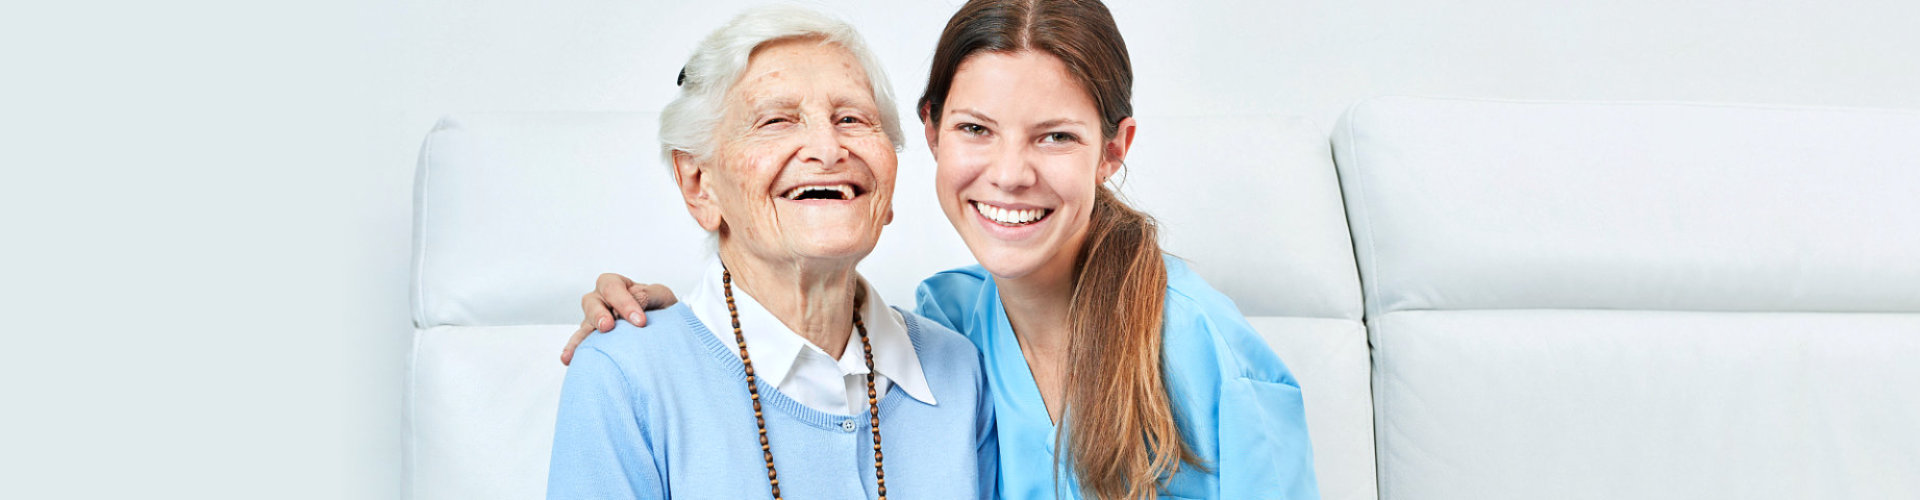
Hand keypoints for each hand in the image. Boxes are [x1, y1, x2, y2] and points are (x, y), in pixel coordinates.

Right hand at [561, 273, 677, 364]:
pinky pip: (580, 342)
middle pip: (592, 302)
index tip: (640, 321)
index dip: (624, 303)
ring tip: (579, 349)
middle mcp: (600, 300)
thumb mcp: (660, 296)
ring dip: (582, 336)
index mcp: (616, 285)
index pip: (613, 288)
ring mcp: (594, 320)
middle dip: (599, 315)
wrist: (663, 326)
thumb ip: (649, 294)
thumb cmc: (659, 307)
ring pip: (584, 324)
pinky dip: (574, 350)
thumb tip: (636, 299)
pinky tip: (569, 359)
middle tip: (608, 327)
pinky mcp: (592, 338)